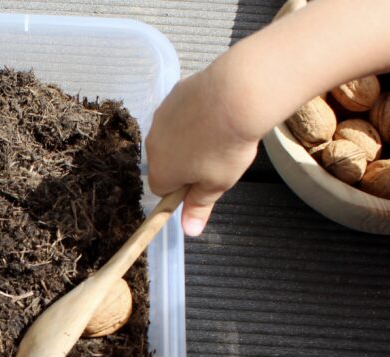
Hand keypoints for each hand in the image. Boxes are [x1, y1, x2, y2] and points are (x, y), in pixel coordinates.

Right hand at [145, 64, 259, 236]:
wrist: (236, 94)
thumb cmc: (226, 147)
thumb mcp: (218, 184)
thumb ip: (199, 206)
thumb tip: (189, 231)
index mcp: (160, 170)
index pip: (162, 189)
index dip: (183, 188)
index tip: (204, 182)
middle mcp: (152, 143)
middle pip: (164, 160)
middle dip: (184, 162)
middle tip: (216, 158)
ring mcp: (161, 116)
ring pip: (171, 134)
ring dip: (188, 137)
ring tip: (219, 132)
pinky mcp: (173, 93)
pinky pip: (180, 111)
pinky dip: (194, 114)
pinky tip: (216, 110)